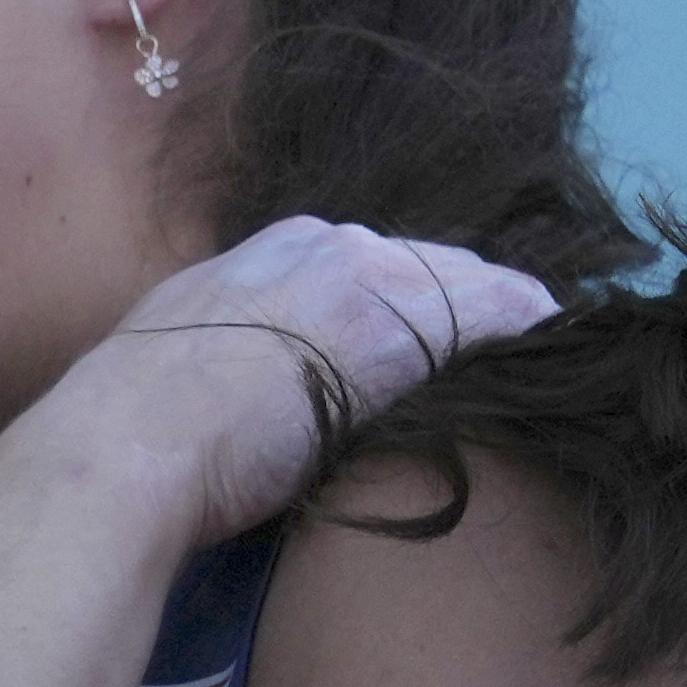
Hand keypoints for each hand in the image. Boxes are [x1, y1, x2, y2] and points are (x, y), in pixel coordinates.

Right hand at [44, 217, 555, 542]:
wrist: (131, 442)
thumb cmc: (138, 420)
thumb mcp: (187, 347)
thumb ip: (240, 341)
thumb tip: (254, 372)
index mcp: (274, 247)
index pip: (374, 260)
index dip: (415, 298)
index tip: (440, 331)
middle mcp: (327, 244)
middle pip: (430, 264)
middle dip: (470, 302)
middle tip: (514, 337)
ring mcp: (365, 282)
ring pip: (465, 285)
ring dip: (504, 319)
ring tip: (549, 345)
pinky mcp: (399, 335)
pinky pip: (488, 318)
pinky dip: (523, 332)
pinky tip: (556, 348)